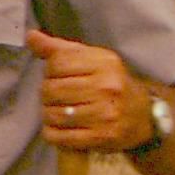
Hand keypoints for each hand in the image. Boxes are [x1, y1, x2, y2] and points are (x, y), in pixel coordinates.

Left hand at [27, 27, 151, 152]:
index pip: (57, 63)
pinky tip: (57, 128)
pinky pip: (61, 137)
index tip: (56, 76)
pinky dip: (52, 133)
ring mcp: (106, 114)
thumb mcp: (91, 60)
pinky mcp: (102, 138)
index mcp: (104, 63)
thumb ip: (60, 49)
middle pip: (52, 89)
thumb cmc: (110, 83)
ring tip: (55, 111)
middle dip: (46, 94)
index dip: (49, 71)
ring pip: (54, 114)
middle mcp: (107, 87)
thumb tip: (30, 36)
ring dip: (47, 114)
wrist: (143, 116)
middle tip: (53, 97)